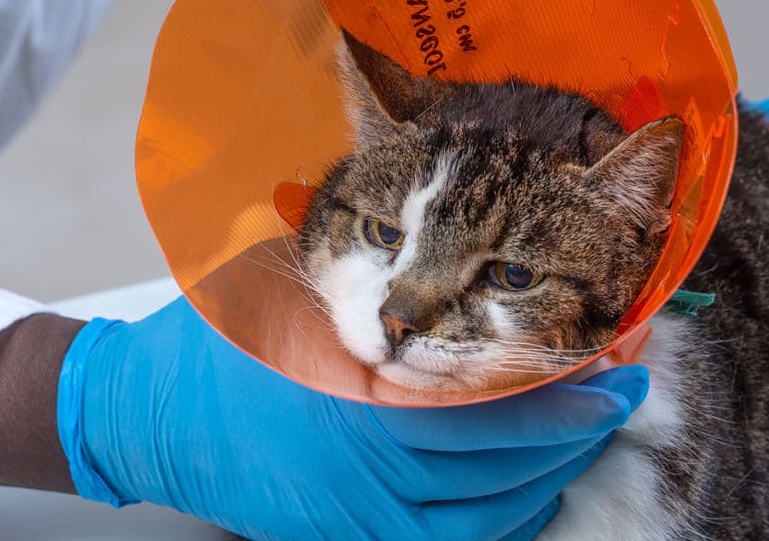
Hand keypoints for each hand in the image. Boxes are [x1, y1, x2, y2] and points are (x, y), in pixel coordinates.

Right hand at [58, 296, 648, 539]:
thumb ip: (379, 281)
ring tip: (590, 432)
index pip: (490, 411)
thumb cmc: (216, 338)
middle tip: (624, 392)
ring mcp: (354, 521)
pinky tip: (533, 485)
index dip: (565, 391)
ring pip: (486, 517)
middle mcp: (360, 477)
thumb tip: (473, 255)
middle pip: (502, 469)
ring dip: (551, 475)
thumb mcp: (293, 285)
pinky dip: (504, 517)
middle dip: (578, 430)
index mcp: (351, 403)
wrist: (145, 415)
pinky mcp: (345, 538)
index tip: (616, 363)